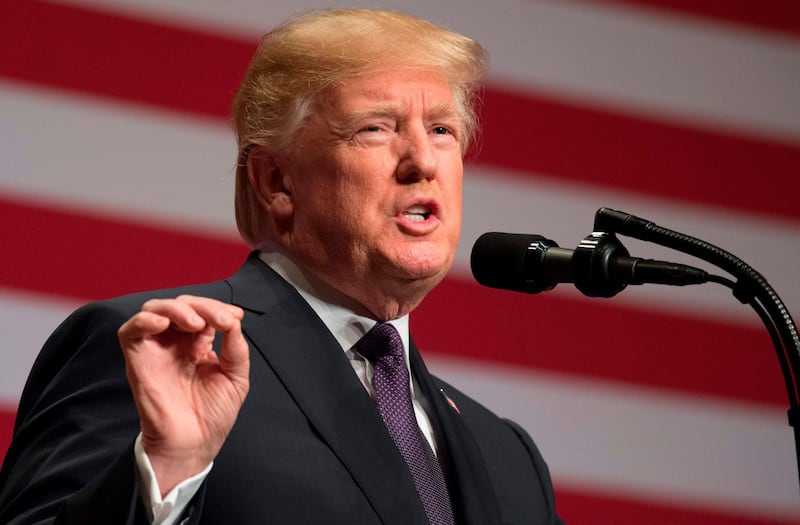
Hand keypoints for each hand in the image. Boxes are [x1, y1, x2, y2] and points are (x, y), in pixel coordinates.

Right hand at [118, 295, 249, 496]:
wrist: (194, 445)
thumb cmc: (213, 416)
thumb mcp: (236, 378)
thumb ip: (236, 349)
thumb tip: (234, 320)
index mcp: (198, 344)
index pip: (203, 311)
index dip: (218, 308)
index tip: (234, 317)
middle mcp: (176, 343)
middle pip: (181, 305)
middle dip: (203, 306)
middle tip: (220, 320)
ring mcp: (156, 350)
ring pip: (155, 310)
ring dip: (176, 308)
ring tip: (195, 323)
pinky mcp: (138, 360)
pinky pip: (130, 331)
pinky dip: (144, 320)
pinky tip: (163, 324)